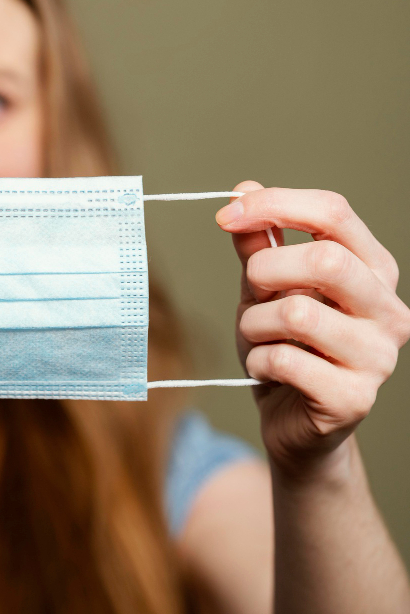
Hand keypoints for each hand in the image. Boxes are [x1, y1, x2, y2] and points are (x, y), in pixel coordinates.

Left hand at [217, 181, 409, 475]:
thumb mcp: (265, 290)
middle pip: (325, 259)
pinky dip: (259, 361)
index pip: (334, 212)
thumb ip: (258, 244)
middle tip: (250, 291)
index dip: (275, 204)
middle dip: (265, 270)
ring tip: (258, 339)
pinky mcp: (354, 398)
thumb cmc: (285, 347)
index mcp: (372, 270)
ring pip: (298, 312)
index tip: (226, 215)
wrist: (294, 425)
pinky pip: (286, 360)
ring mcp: (378, 356)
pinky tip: (267, 370)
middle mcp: (387, 309)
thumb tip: (244, 189)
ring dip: (255, 323)